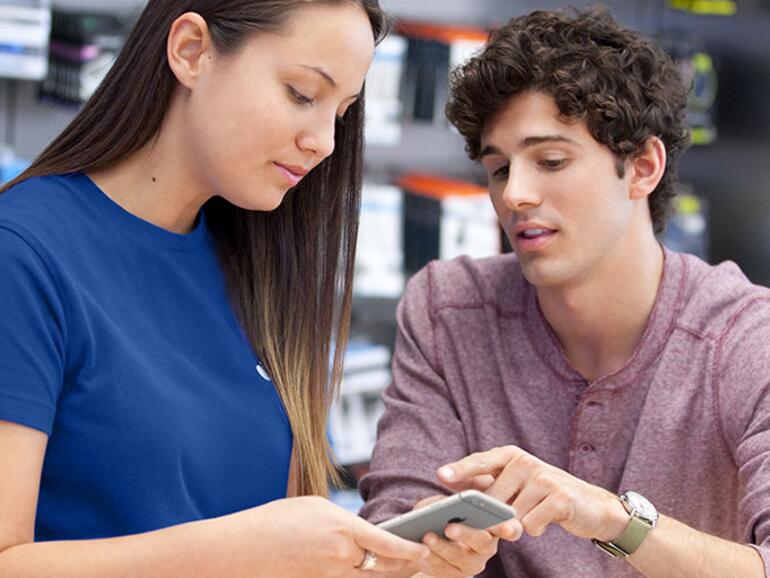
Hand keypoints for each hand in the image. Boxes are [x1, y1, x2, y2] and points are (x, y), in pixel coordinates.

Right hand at [245, 496, 429, 576]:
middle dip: (406, 565)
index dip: (410, 548)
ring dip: (387, 576)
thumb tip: (363, 533)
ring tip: (404, 570)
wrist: (242, 549)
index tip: (423, 548)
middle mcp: (340, 557)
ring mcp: (329, 576)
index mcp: (342, 528)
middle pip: (384, 566)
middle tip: (423, 560)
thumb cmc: (276, 521)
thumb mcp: (316, 507)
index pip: (387, 542)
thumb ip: (345, 522)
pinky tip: (370, 574)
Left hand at [410, 495, 521, 577]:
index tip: (507, 527)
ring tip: (427, 536)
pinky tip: (420, 550)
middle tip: (449, 527)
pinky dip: (431, 559)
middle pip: (481, 542)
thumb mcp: (454, 496)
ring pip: (460, 558)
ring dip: (443, 547)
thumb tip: (446, 482)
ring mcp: (472, 562)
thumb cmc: (449, 509)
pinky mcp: (455, 574)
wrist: (427, 534)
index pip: (509, 527)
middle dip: (466, 534)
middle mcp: (487, 546)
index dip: (509, 528)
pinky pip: (444, 569)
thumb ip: (456, 489)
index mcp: (493, 524)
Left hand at [436, 446, 628, 541]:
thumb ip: (488, 485)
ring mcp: (543, 478)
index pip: (480, 461)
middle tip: (506, 519)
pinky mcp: (560, 498)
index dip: (460, 470)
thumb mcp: (516, 484)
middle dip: (492, 516)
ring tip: (532, 514)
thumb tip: (452, 491)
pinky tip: (547, 519)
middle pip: (492, 498)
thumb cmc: (543, 496)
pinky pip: (531, 525)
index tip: (440, 476)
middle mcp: (525, 461)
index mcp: (510, 455)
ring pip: (511, 516)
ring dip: (517, 525)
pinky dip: (535, 529)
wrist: (591, 506)